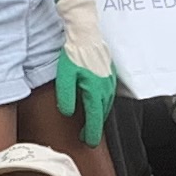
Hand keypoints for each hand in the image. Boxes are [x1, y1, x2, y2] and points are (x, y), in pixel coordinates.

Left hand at [50, 0, 119, 143]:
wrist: (85, 33)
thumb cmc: (73, 53)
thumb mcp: (65, 76)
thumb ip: (66, 96)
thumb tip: (69, 112)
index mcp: (95, 91)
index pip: (94, 118)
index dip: (91, 132)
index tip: (88, 142)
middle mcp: (106, 88)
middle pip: (102, 114)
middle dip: (95, 127)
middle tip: (86, 136)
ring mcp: (110, 80)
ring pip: (107, 104)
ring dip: (100, 115)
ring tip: (92, 122)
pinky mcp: (111, 73)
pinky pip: (109, 94)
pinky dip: (104, 103)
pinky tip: (98, 102)